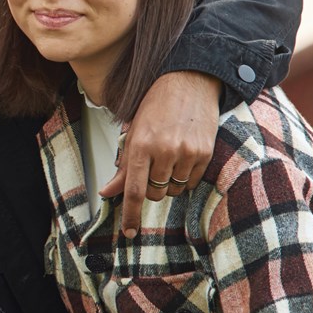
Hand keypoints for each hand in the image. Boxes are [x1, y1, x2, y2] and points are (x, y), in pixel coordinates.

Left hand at [100, 70, 220, 236]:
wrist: (189, 81)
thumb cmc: (157, 105)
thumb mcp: (133, 132)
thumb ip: (123, 165)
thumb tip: (108, 192)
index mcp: (140, 144)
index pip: (133, 189)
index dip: (130, 214)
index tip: (128, 231)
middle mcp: (163, 150)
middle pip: (153, 193)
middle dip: (149, 188)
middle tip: (151, 168)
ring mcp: (186, 152)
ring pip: (173, 190)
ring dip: (167, 183)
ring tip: (167, 158)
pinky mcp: (205, 153)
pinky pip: (191, 182)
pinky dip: (184, 177)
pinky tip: (182, 156)